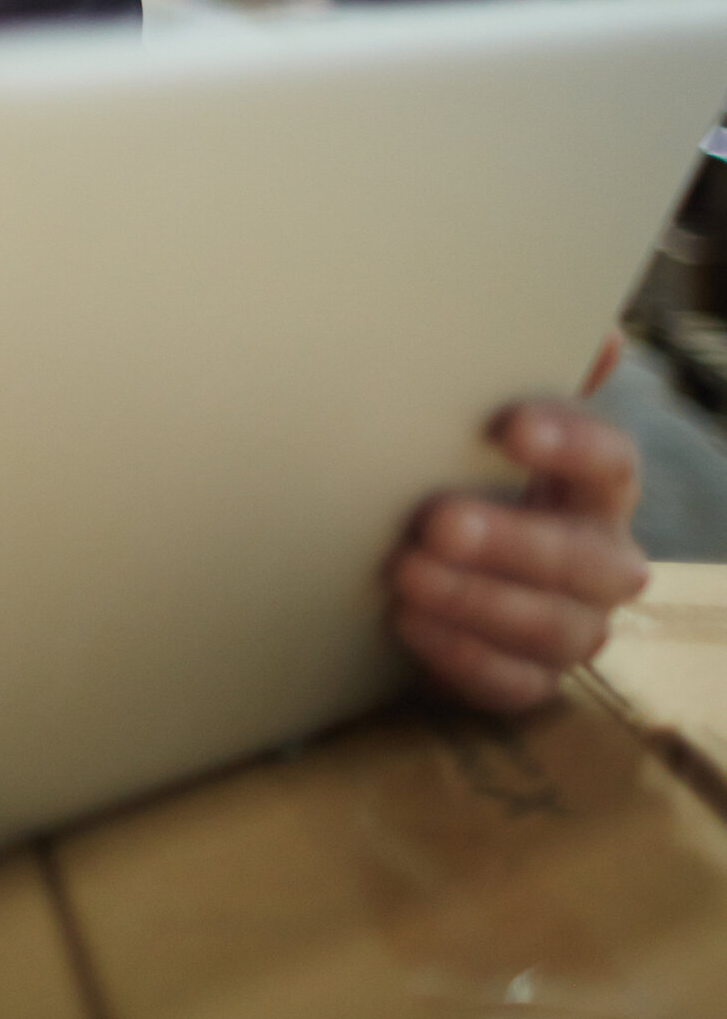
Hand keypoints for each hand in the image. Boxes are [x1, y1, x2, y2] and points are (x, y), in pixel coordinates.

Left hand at [388, 401, 650, 711]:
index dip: (572, 443)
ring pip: (555, 627)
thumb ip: (517, 374)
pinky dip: (461, 656)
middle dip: (515, 541)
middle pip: (589, 559)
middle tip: (439, 520)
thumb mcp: (473, 425)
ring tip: (406, 572)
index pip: (612, 463)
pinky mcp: (527, 678)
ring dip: (478, 600)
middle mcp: (599, 558)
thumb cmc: (458, 478)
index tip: (509, 426)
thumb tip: (593, 334)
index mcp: (594, 488)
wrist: (419, 566)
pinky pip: (513, 684)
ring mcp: (571, 625)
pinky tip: (408, 624)